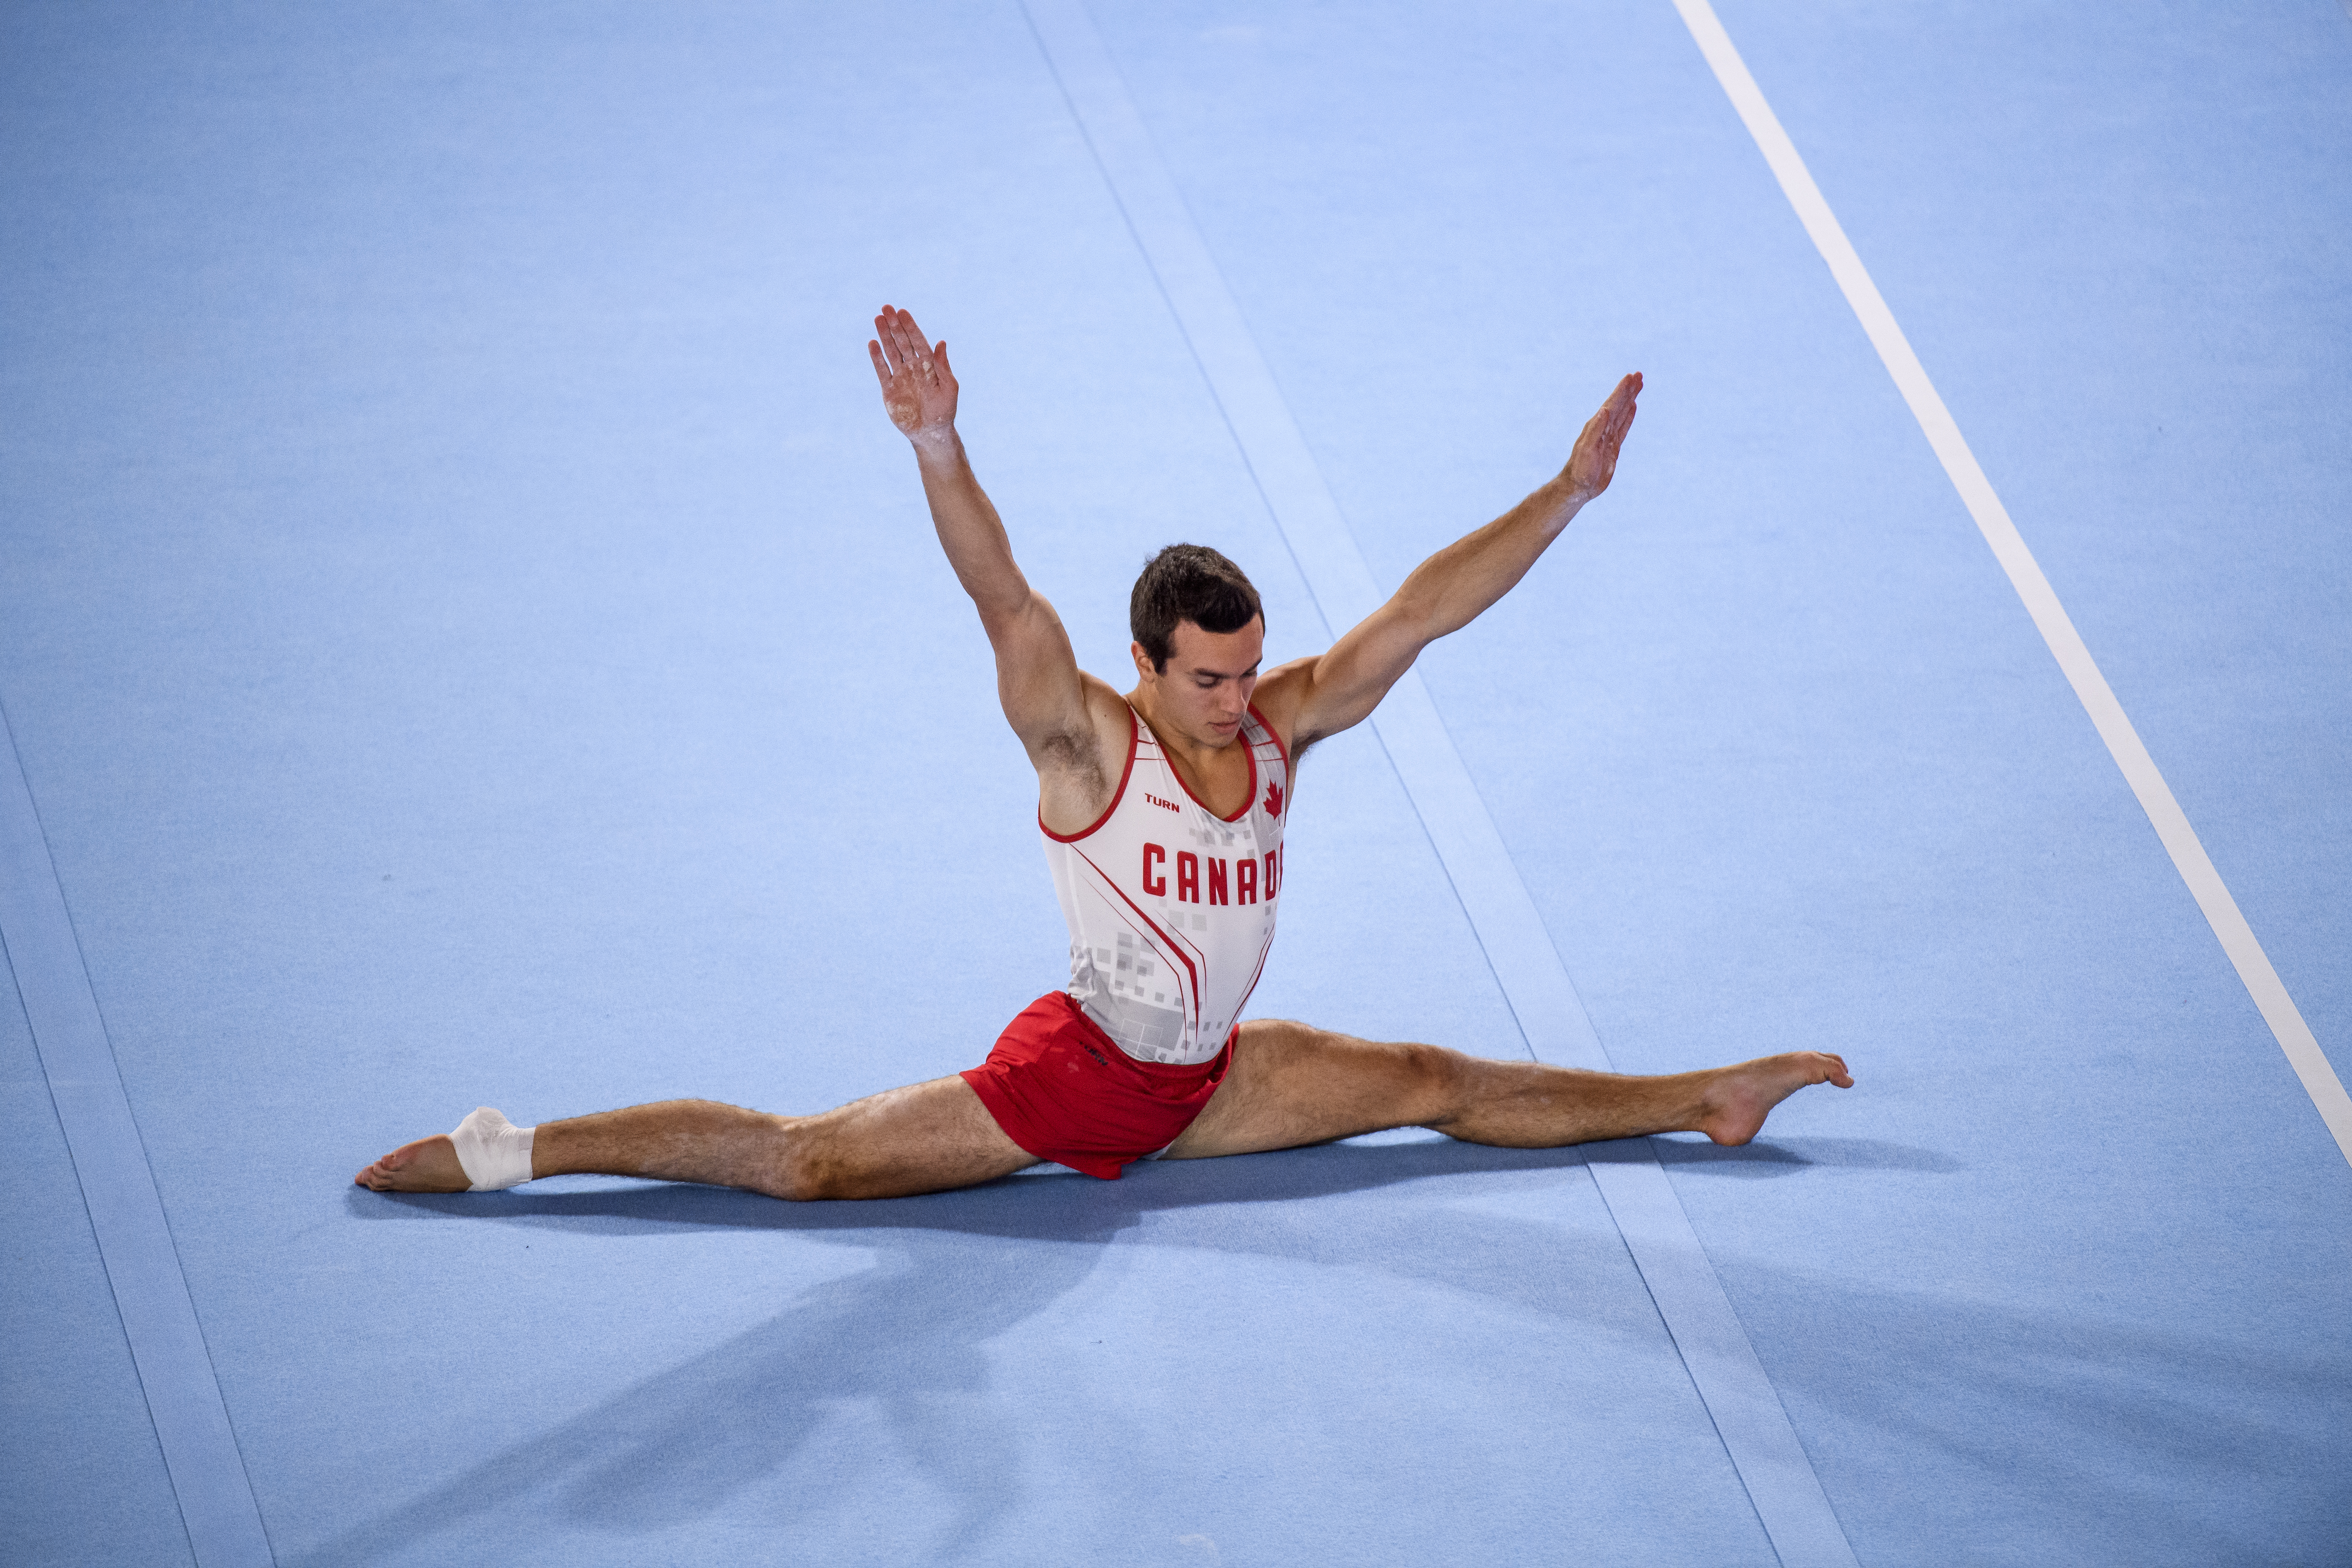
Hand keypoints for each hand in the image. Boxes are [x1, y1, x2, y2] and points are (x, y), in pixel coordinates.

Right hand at [868, 304, 957, 442]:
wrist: (930, 433)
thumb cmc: (945, 411)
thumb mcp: (949, 388)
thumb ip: (943, 366)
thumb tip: (941, 342)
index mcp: (929, 365)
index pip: (918, 340)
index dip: (910, 326)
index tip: (902, 312)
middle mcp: (913, 367)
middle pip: (902, 341)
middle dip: (894, 325)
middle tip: (886, 308)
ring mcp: (900, 377)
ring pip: (890, 351)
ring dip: (884, 335)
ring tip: (877, 318)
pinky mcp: (889, 388)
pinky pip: (881, 369)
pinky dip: (877, 357)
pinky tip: (872, 343)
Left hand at [1561, 372, 1641, 500]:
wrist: (1578, 487)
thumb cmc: (1580, 470)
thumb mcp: (1587, 450)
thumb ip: (1595, 429)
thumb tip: (1605, 410)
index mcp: (1596, 426)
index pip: (1612, 404)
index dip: (1622, 390)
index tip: (1632, 377)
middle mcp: (1602, 428)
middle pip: (1618, 404)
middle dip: (1628, 390)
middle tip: (1639, 374)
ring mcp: (1608, 437)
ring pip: (1622, 413)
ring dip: (1630, 399)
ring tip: (1638, 385)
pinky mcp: (1612, 447)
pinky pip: (1623, 427)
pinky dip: (1628, 416)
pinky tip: (1632, 407)